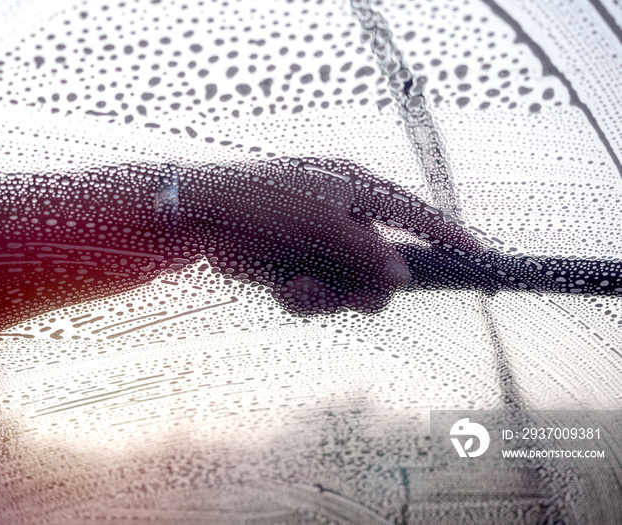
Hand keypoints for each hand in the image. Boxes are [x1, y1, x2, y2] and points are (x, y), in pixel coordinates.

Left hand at [178, 157, 465, 313]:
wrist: (201, 217)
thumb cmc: (262, 201)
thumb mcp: (321, 222)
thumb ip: (366, 251)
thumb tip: (402, 277)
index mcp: (355, 189)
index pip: (415, 212)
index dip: (448, 235)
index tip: (480, 256)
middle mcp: (344, 218)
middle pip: (383, 267)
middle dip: (368, 287)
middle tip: (355, 295)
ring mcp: (321, 246)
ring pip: (350, 289)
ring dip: (329, 295)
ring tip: (300, 286)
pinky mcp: (298, 267)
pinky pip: (319, 296)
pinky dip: (304, 297)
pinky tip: (283, 286)